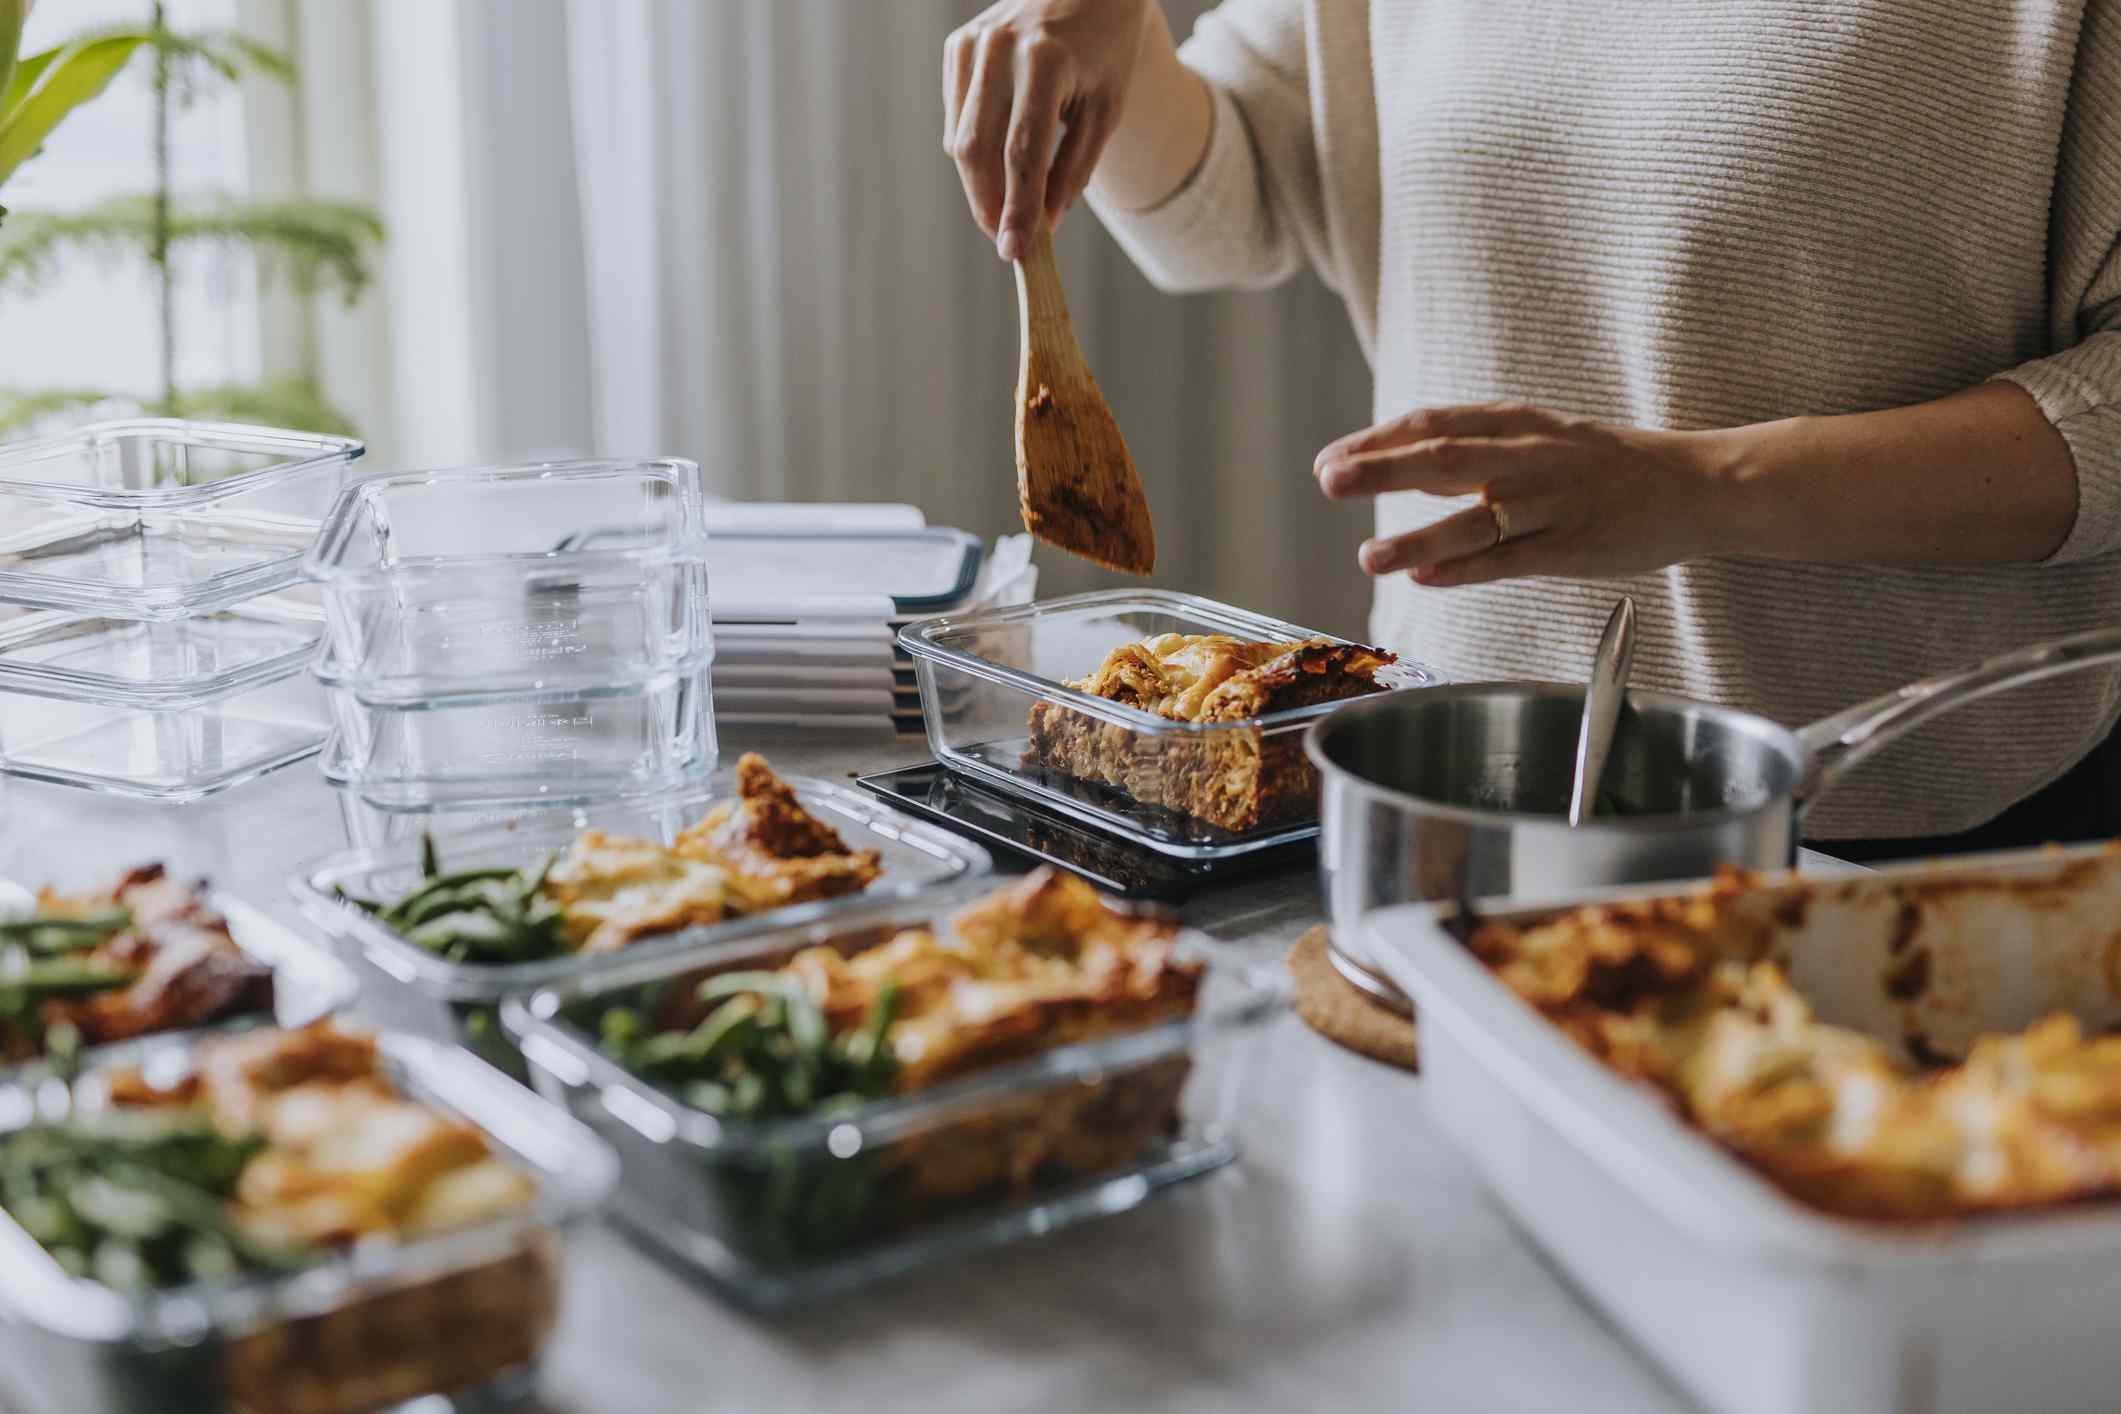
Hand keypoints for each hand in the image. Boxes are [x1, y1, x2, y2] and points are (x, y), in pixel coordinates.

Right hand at [944, 0, 1156, 259]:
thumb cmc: (1105, 51)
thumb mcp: (1105, 111)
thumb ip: (1074, 169)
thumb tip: (1043, 224)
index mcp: (1045, 61)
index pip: (1022, 152)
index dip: (1017, 207)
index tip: (1014, 252)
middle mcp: (1000, 48)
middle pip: (979, 150)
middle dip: (989, 204)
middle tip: (1007, 240)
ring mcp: (973, 43)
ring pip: (960, 139)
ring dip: (980, 183)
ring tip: (1009, 201)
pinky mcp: (959, 46)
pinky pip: (956, 117)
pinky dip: (974, 149)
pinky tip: (999, 154)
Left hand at [1314, 402, 1741, 585]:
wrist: (1697, 486)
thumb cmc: (1606, 466)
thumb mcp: (1537, 439)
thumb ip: (1469, 454)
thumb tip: (1398, 463)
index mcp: (1518, 423)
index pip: (1435, 424)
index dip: (1378, 440)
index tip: (1331, 459)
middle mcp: (1531, 456)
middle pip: (1447, 458)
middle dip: (1384, 468)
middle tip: (1329, 480)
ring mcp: (1554, 502)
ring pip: (1477, 518)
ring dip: (1418, 538)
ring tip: (1369, 557)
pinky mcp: (1574, 546)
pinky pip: (1513, 560)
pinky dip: (1467, 570)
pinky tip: (1426, 579)